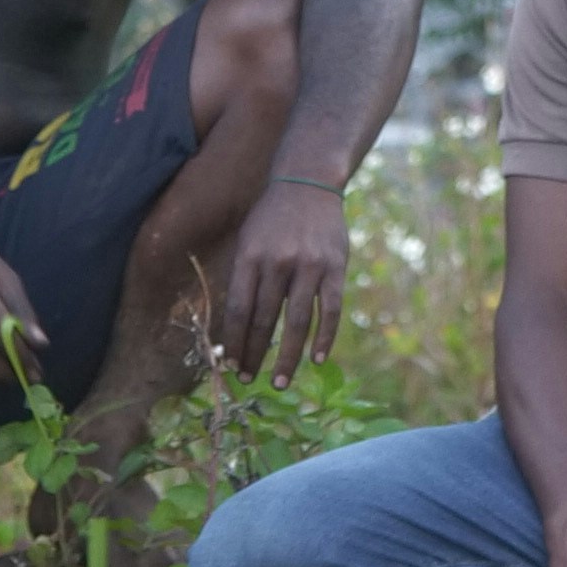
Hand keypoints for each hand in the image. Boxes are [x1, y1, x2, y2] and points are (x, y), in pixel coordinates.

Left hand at [209, 174, 349, 376]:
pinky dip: (324, 337)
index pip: (238, 309)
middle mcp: (278, 262)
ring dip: (287, 357)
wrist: (308, 183)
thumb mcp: (247, 241)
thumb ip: (243, 279)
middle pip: (263, 320)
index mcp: (250, 257)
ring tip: (280, 382)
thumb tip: (234, 329)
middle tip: (250, 380)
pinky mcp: (335, 267)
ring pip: (296, 321)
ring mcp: (309, 265)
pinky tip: (317, 359)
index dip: (234, 341)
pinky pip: (330, 310)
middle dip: (255, 355)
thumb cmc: (271, 219)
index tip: (231, 365)